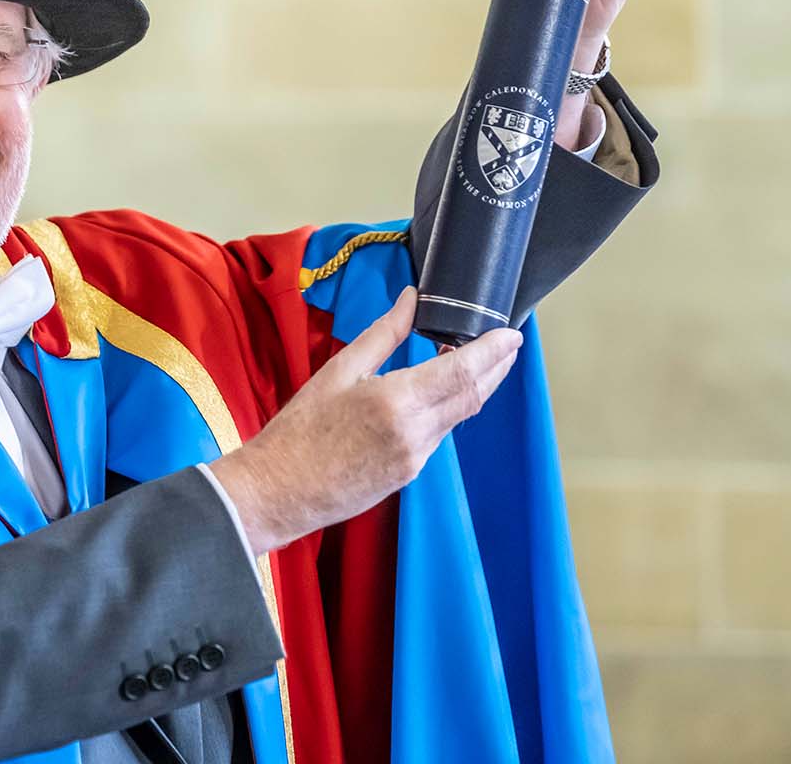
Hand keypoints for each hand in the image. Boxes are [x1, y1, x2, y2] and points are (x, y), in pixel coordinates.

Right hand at [208, 287, 522, 555]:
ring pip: (458, 416)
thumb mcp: (339, 371)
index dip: (493, 351)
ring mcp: (415, 458)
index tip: (510, 334)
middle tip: (508, 344)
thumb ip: (384, 334)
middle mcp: (415, 432)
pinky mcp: (409, 474)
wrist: (280, 490)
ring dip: (474, 388)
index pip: (463, 371)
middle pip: (473, 396)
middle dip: (496, 368)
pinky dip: (447, 410)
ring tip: (477, 362)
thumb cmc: (300, 430)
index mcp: (396, 400)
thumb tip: (411, 300)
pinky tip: (438, 395)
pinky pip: (438, 435)